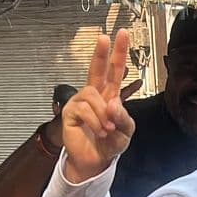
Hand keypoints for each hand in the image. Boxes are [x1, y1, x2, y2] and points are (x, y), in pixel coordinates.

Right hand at [62, 27, 134, 182]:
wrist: (95, 161)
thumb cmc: (110, 144)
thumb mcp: (125, 131)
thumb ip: (123, 117)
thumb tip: (112, 103)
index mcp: (110, 95)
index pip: (115, 71)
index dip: (118, 53)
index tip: (122, 34)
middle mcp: (94, 94)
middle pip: (96, 69)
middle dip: (101, 53)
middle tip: (104, 38)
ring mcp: (80, 102)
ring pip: (93, 95)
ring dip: (103, 114)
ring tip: (107, 130)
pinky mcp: (70, 112)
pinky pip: (84, 110)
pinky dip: (95, 122)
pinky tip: (99, 131)